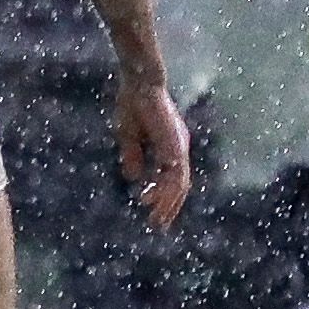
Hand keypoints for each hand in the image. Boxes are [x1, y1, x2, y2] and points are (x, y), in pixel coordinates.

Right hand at [116, 78, 190, 229]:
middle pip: (179, 184)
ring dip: (167, 203)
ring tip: (156, 220)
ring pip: (179, 183)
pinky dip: (164, 189)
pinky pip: (174, 173)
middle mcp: (177, 147)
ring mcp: (178, 145)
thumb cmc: (133, 105)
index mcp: (169, 145)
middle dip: (168, 206)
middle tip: (157, 224)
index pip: (171, 176)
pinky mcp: (174, 144)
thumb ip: (133, 156)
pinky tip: (151, 200)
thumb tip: (135, 177)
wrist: (139, 83)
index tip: (148, 208)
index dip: (162, 194)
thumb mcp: (129, 136)